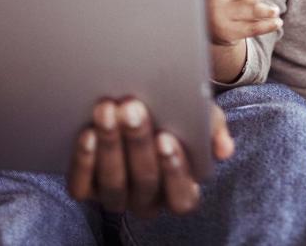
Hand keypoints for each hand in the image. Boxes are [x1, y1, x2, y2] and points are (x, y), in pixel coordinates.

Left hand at [66, 98, 233, 215]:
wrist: (137, 105)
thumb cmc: (176, 114)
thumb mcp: (201, 116)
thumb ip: (214, 130)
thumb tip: (223, 150)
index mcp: (182, 191)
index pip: (182, 197)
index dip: (174, 171)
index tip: (167, 137)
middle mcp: (149, 201)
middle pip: (145, 183)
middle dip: (138, 143)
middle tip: (133, 108)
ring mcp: (117, 197)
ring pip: (113, 184)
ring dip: (110, 145)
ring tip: (108, 110)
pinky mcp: (87, 189)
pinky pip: (82, 186)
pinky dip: (84, 161)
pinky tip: (88, 133)